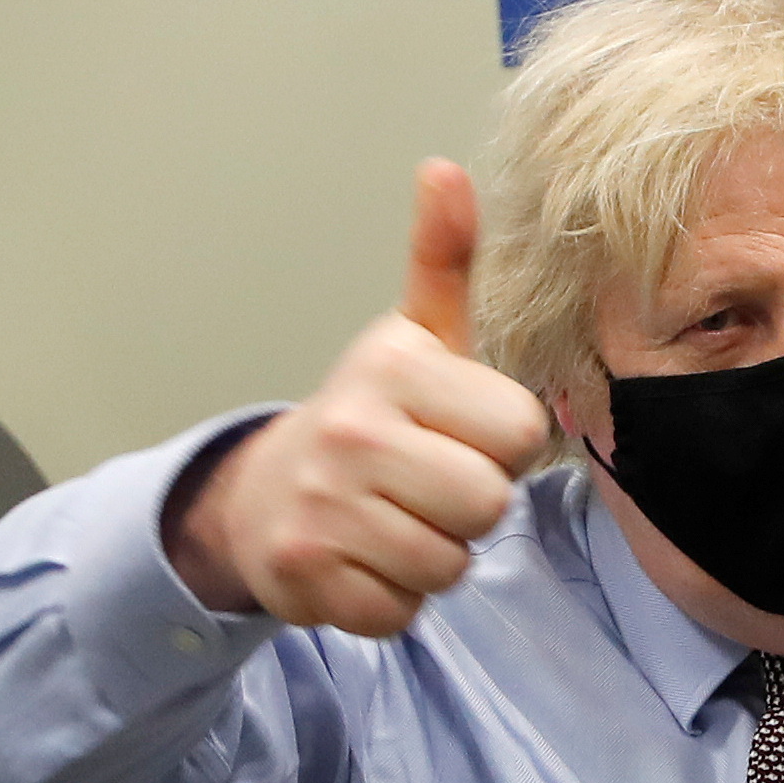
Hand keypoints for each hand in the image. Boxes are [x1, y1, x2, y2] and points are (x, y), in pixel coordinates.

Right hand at [168, 162, 553, 634]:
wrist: (264, 494)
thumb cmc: (371, 417)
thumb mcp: (417, 336)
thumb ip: (443, 260)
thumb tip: (446, 169)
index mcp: (394, 368)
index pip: (519, 433)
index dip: (502, 444)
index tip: (458, 432)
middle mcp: (352, 433)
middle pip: (488, 505)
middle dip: (471, 507)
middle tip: (427, 484)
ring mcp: (322, 508)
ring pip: (448, 564)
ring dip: (434, 557)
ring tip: (395, 520)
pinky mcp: (303, 577)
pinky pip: (402, 612)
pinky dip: (393, 599)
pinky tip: (365, 559)